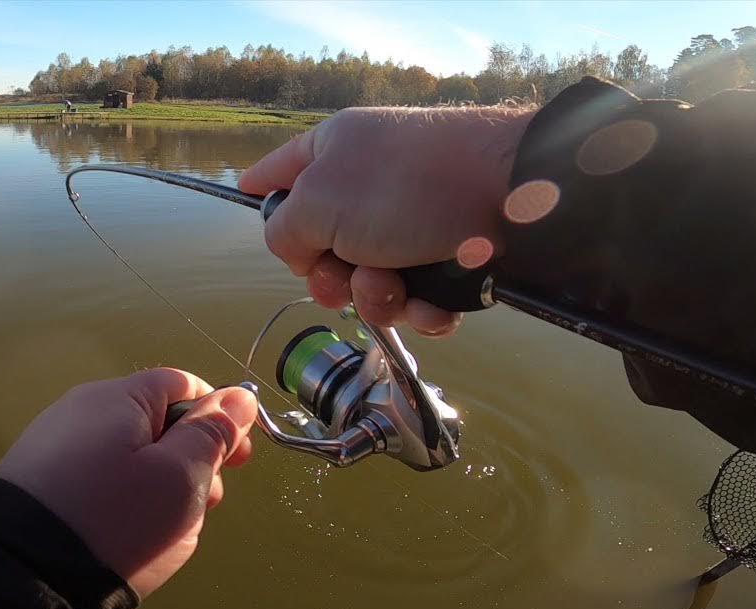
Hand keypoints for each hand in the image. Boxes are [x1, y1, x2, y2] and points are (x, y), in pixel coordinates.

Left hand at [0, 368, 256, 596]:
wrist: (20, 576)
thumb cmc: (116, 519)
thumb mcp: (181, 477)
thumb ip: (212, 434)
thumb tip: (239, 396)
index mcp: (118, 397)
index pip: (183, 385)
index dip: (219, 416)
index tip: (238, 460)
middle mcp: (81, 410)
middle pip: (156, 422)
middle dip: (190, 461)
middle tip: (202, 506)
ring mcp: (54, 447)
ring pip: (129, 458)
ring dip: (158, 489)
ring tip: (161, 532)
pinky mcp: (37, 484)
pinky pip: (98, 483)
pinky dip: (122, 504)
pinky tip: (123, 538)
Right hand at [239, 106, 532, 335]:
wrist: (510, 196)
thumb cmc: (406, 184)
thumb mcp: (319, 200)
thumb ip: (284, 230)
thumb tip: (296, 251)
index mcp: (332, 154)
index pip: (280, 170)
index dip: (262, 190)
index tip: (246, 195)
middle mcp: (367, 188)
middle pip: (322, 250)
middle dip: (331, 275)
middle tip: (347, 269)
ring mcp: (409, 226)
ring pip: (368, 285)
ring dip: (377, 296)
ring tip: (398, 281)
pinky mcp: (446, 260)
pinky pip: (415, 302)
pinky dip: (421, 308)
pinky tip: (433, 300)